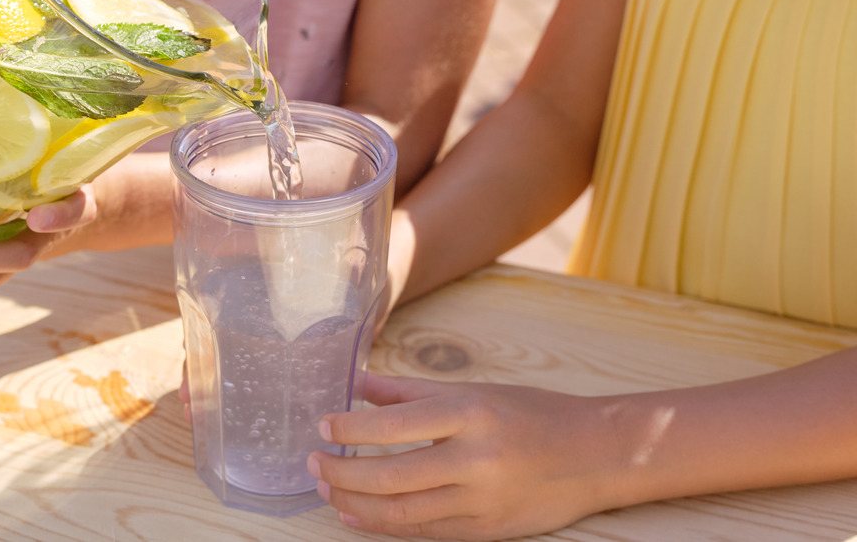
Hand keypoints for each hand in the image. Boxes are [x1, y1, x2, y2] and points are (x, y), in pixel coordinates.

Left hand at [308, 373, 619, 539]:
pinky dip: (384, 525)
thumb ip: (411, 391)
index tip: (322, 426)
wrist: (596, 454)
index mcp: (471, 414)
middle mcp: (476, 459)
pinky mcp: (487, 531)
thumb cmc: (532, 413)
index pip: (396, 425)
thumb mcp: (473, 391)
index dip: (351, 429)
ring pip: (403, 512)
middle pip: (392, 475)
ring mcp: (482, 501)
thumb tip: (358, 385)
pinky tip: (358, 516)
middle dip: (343, 472)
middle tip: (314, 463)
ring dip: (356, 503)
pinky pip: (426, 532)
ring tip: (327, 489)